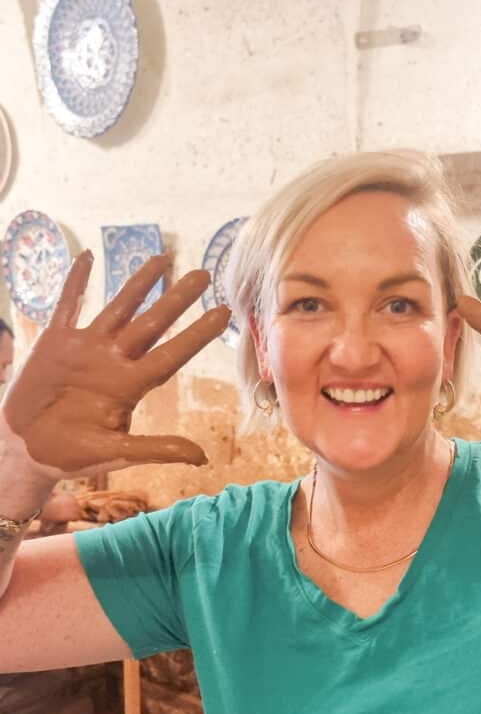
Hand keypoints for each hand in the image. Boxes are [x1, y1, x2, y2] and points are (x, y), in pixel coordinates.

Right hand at [3, 251, 229, 476]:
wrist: (25, 449)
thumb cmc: (72, 455)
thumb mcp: (115, 453)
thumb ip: (156, 450)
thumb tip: (202, 457)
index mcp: (130, 386)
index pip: (171, 354)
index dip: (197, 334)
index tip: (223, 313)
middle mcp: (114, 361)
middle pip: (152, 323)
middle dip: (176, 299)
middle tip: (203, 274)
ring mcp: (86, 349)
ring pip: (118, 308)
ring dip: (138, 283)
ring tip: (162, 258)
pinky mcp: (54, 342)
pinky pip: (67, 305)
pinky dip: (75, 282)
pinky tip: (87, 255)